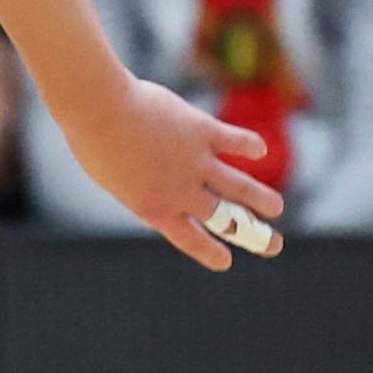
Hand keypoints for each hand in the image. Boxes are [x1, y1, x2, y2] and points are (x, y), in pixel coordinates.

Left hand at [67, 77, 284, 269]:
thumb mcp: (115, 180)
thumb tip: (162, 186)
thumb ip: (143, 188)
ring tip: (275, 208)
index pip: (191, 239)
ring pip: (241, 187)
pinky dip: (250, 147)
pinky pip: (236, 141)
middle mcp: (181, 191)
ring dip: (262, 199)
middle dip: (254, 235)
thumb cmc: (96, 143)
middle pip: (227, 220)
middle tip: (273, 244)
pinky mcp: (203, 131)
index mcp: (155, 209)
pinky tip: (259, 150)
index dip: (211, 252)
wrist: (100, 110)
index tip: (225, 262)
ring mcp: (195, 162)